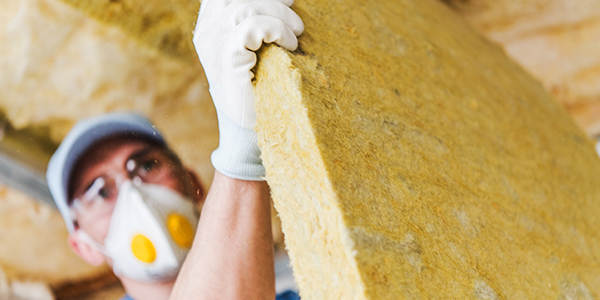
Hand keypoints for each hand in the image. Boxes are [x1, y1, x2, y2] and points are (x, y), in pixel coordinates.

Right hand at [193, 0, 303, 179]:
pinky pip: (253, 27)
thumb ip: (255, 21)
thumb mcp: (255, 48)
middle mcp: (207, 33)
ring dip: (280, 16)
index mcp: (210, 26)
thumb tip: (285, 0)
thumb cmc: (261, 87)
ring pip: (247, 6)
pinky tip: (290, 44)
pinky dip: (277, 30)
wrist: (253, 130)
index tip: (286, 2)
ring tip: (296, 34)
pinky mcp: (227, 59)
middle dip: (274, 2)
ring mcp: (214, 46)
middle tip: (296, 20)